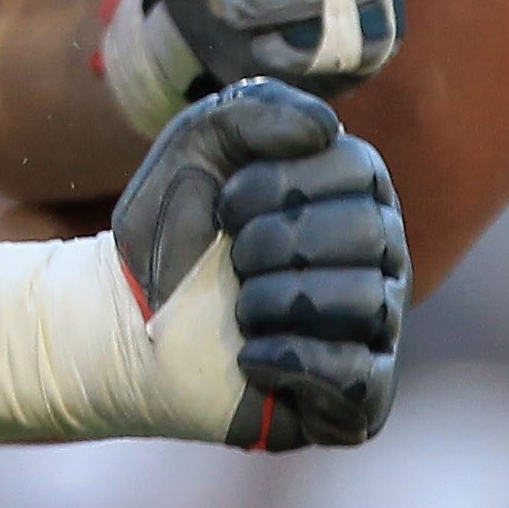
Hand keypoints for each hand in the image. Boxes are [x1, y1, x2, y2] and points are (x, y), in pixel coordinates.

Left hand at [116, 82, 406, 448]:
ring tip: (238, 307)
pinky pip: (356, 377)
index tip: (225, 202)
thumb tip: (327, 128)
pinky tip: (248, 354)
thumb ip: (253, 111)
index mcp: (355, 195)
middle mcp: (381, 259)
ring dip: (275, 300)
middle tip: (232, 256)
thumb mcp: (196, 147)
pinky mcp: (360, 396)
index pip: (357, 169)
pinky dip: (287, 359)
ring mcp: (376, 328)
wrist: (127, 319)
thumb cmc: (172, 230)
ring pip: (365, 302)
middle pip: (369, 235)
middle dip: (274, 241)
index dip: (276, 184)